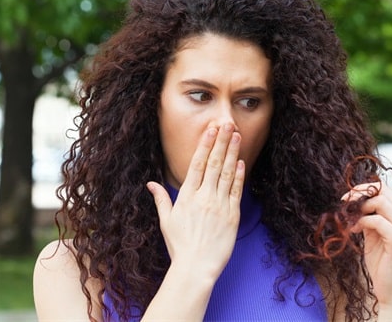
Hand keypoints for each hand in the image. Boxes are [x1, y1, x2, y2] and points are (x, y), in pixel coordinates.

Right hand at [147, 123, 244, 280]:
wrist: (196, 267)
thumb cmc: (179, 245)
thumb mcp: (166, 221)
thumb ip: (161, 200)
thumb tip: (150, 184)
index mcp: (187, 196)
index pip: (197, 164)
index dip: (205, 145)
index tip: (211, 129)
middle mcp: (203, 197)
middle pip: (214, 164)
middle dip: (221, 142)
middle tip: (228, 124)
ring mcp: (219, 205)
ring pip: (227, 173)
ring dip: (232, 153)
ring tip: (237, 135)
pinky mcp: (232, 215)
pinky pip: (236, 191)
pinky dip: (239, 175)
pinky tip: (241, 162)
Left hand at [343, 182, 391, 319]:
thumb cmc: (382, 263)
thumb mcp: (373, 234)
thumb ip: (368, 217)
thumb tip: (353, 202)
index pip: (383, 189)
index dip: (363, 189)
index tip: (346, 197)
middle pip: (382, 191)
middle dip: (359, 194)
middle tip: (343, 203)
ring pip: (380, 201)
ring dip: (359, 207)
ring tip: (348, 219)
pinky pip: (376, 220)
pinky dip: (361, 222)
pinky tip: (353, 231)